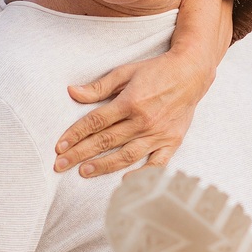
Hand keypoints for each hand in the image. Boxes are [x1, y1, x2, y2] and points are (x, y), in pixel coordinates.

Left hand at [53, 48, 211, 175]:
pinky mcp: (172, 141)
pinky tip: (125, 181)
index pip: (96, 122)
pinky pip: (157, 164)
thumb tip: (72, 92)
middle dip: (80, 153)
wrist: (191, 72)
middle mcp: (143, 120)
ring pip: (126, 155)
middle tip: (60, 164)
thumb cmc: (156, 70)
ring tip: (84, 172)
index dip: (75, 135)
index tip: (59, 146)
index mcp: (130, 102)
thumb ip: (99, 86)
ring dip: (103, 165)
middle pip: (106, 140)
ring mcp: (158, 134)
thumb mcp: (126, 71)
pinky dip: (142, 174)